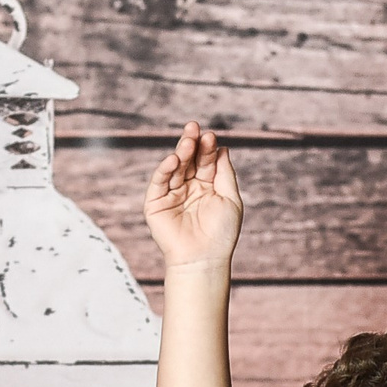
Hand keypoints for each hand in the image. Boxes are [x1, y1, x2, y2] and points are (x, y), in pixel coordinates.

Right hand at [144, 122, 243, 267]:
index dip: (207, 148)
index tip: (211, 137)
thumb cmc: (221, 233)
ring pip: (174, 168)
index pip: (206, 161)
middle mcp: (189, 188)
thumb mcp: (230, 199)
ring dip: (180, 152)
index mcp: (207, 186)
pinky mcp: (156, 204)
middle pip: (189, 160)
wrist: (203, 259)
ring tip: (188, 140)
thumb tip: (222, 148)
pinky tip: (174, 160)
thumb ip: (225, 173)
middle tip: (194, 127)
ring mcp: (172, 195)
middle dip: (191, 144)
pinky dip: (165, 170)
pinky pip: (159, 182)